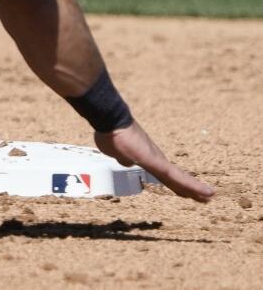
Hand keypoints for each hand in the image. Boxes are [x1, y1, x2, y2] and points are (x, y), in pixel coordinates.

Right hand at [96, 120, 213, 201]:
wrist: (111, 122)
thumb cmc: (111, 134)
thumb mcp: (115, 152)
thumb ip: (123, 157)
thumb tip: (126, 161)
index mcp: (147, 159)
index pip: (165, 175)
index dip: (176, 184)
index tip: (187, 193)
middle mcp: (156, 159)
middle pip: (175, 178)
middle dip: (189, 189)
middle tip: (205, 197)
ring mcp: (158, 160)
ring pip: (180, 179)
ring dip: (195, 189)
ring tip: (209, 196)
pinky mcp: (158, 163)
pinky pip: (177, 177)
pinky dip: (193, 186)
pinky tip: (206, 192)